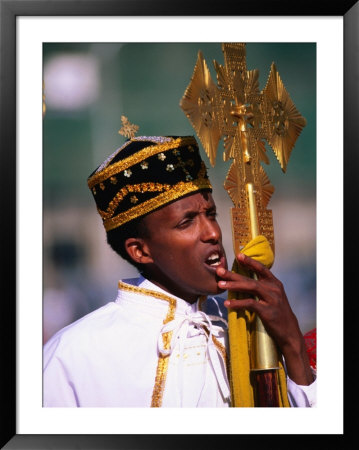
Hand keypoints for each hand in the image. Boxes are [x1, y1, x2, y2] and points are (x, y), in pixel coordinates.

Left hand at [216, 252, 313, 384]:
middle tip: (219, 271)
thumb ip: (262, 288)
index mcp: (275, 283)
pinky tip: (228, 304)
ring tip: (220, 285)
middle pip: (250, 278)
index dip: (250, 261)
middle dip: (233, 274)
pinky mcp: (267, 311)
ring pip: (250, 288)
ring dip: (233, 286)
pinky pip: (250, 304)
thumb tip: (243, 282)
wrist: (289, 331)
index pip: (261, 268)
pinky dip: (237, 303)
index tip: (239, 255)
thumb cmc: (278, 313)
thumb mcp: (273, 297)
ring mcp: (271, 299)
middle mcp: (274, 289)